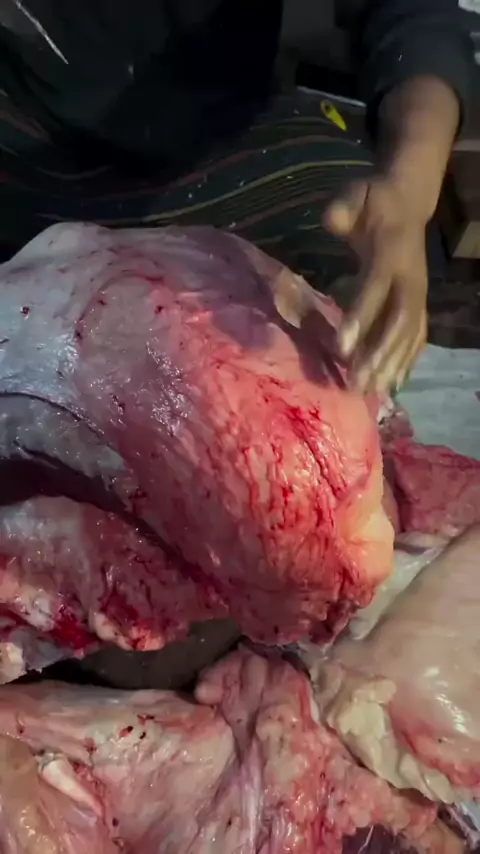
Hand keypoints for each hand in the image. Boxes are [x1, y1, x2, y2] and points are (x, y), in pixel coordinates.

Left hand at [324, 175, 427, 393]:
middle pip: (398, 321)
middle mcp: (411, 278)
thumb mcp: (356, 193)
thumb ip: (343, 208)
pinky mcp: (419, 304)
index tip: (341, 348)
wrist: (408, 203)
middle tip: (356, 384)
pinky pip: (416, 337)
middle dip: (378, 355)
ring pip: (409, 335)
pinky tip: (392, 386)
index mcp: (392, 252)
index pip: (376, 288)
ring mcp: (419, 293)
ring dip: (390, 366)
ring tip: (370, 393)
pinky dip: (405, 361)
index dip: (360, 317)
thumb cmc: (374, 201)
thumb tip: (331, 220)